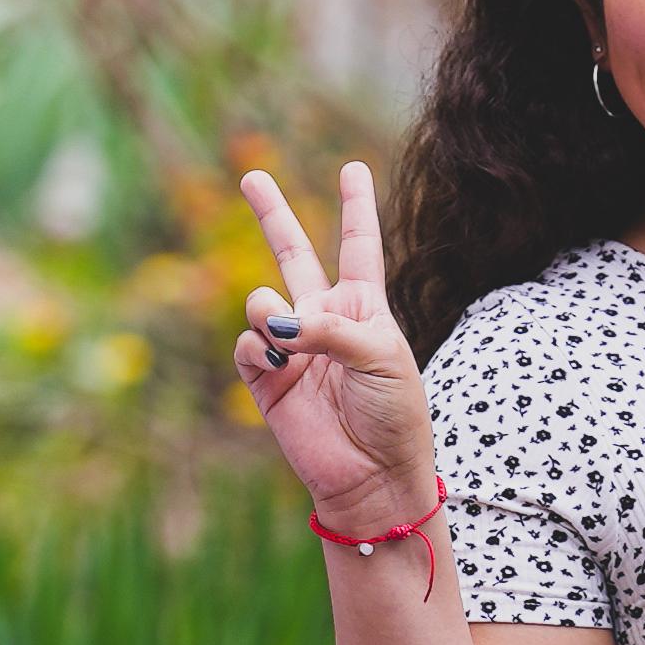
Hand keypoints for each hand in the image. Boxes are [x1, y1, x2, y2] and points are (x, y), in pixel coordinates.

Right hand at [231, 162, 434, 530]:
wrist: (373, 476)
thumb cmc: (394, 414)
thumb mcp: (381, 356)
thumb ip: (330, 328)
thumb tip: (273, 322)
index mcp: (365, 307)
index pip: (360, 245)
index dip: (356, 206)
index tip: (353, 168)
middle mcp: (325, 320)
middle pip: (295, 254)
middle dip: (272, 215)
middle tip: (250, 175)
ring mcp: (294, 348)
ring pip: (262, 301)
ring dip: (267, 307)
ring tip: (285, 333)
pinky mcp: (267, 380)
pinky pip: (250, 345)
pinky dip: (261, 346)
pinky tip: (279, 362)